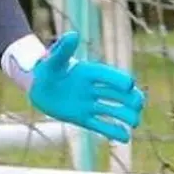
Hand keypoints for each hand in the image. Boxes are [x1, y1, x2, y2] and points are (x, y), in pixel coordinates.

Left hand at [27, 31, 144, 142]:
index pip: (110, 76)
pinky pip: (100, 125)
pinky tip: (125, 138)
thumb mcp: (53, 60)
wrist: (36, 85)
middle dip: (131, 99)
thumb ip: (64, 49)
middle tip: (138, 105)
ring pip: (113, 111)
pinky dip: (113, 131)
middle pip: (119, 94)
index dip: (120, 80)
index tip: (129, 85)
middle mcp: (93, 88)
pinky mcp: (82, 118)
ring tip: (135, 123)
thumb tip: (73, 35)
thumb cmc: (45, 68)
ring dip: (127, 116)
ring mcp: (89, 104)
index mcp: (90, 72)